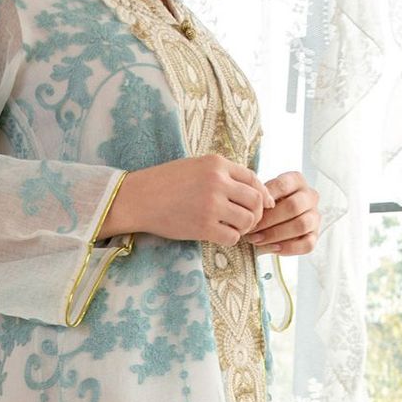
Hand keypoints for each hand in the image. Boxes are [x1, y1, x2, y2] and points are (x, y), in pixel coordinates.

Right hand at [101, 153, 272, 245]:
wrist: (139, 198)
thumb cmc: (165, 182)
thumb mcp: (196, 166)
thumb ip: (222, 174)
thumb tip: (253, 192)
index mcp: (217, 164)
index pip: (253, 179)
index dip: (262, 194)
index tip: (262, 205)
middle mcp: (218, 182)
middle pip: (255, 201)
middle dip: (256, 213)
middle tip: (246, 220)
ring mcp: (211, 205)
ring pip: (247, 220)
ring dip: (243, 227)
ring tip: (231, 227)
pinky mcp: (203, 226)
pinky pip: (232, 237)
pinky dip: (230, 238)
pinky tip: (219, 235)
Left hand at [248, 171, 320, 254]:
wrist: (275, 220)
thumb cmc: (267, 205)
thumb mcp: (263, 195)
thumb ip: (260, 198)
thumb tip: (253, 210)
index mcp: (296, 181)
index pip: (283, 185)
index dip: (266, 198)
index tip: (252, 209)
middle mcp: (310, 196)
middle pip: (293, 207)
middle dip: (269, 220)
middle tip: (252, 229)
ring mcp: (315, 216)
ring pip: (301, 225)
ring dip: (276, 234)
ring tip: (258, 240)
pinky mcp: (315, 235)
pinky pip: (307, 244)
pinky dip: (288, 248)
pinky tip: (272, 248)